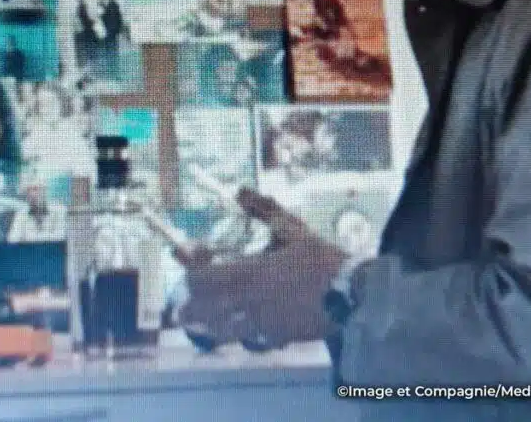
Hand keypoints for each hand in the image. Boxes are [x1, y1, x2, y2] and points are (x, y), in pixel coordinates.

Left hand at [178, 189, 346, 350]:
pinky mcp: (277, 338)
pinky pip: (250, 340)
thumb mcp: (293, 231)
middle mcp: (248, 303)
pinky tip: (239, 330)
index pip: (203, 278)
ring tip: (199, 322)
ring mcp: (261, 325)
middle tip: (177, 309)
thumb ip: (264, 211)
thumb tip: (240, 190)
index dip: (190, 270)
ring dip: (207, 326)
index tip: (188, 260)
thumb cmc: (321, 261)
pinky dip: (239, 336)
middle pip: (205, 310)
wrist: (353, 297)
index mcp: (249, 274)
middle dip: (188, 308)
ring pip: (222, 332)